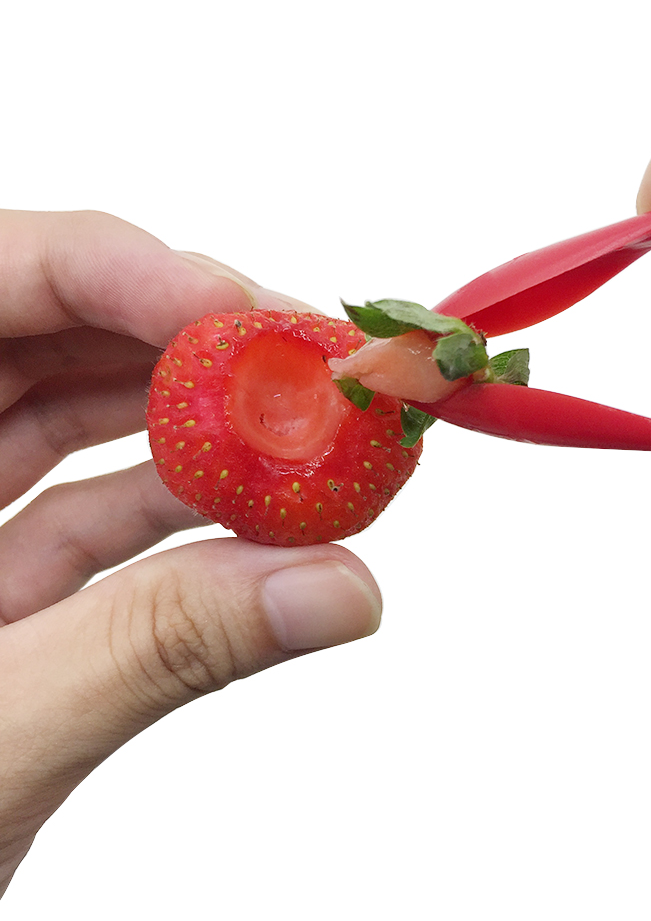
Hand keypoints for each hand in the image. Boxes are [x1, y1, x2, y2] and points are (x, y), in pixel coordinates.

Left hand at [0, 211, 381, 895]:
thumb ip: (156, 649)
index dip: (113, 271)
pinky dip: (186, 514)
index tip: (243, 311)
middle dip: (184, 341)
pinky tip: (267, 522)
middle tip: (307, 365)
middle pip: (43, 339)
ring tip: (305, 436)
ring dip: (198, 425)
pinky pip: (91, 515)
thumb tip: (339, 588)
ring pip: (72, 421)